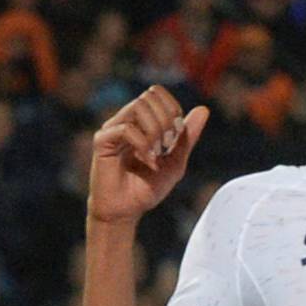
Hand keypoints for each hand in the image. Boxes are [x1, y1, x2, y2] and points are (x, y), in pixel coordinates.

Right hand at [86, 88, 209, 225]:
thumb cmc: (146, 189)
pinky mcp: (102, 141)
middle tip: (167, 146)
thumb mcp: (176, 162)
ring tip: (157, 153)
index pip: (156, 93)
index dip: (172, 107)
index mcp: (140, 122)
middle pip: (148, 96)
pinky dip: (143, 144)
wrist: (125, 213)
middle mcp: (125, 121)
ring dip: (156, 130)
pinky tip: (149, 161)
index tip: (176, 134)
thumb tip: (203, 109)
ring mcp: (112, 129)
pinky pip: (127, 129)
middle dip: (166, 119)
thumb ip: (187, 137)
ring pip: (139, 107)